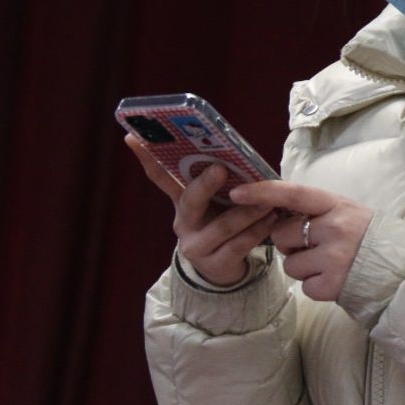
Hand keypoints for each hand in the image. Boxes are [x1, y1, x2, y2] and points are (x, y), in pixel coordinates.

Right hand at [125, 133, 280, 286]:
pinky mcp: (216, 264)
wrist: (224, 267)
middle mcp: (183, 223)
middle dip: (205, 184)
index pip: (160, 177)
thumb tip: (233, 152)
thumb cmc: (222, 223)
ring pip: (223, 227)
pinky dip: (258, 231)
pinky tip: (271, 220)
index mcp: (182, 202)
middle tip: (221, 169)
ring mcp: (197, 246)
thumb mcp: (216, 202)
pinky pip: (239, 245)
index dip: (147, 158)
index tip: (134, 137)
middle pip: (190, 201)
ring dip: (247, 212)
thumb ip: (220, 183)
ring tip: (268, 200)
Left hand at [229, 181, 373, 301]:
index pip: (292, 194)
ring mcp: (333, 259)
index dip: (262, 192)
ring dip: (301, 266)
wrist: (400, 268)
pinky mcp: (331, 286)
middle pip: (282, 235)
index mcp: (336, 205)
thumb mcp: (345, 211)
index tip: (236, 192)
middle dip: (289, 242)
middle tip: (312, 244)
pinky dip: (314, 284)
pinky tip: (332, 278)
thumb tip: (274, 211)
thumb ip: (314, 210)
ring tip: (327, 263)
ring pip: (289, 264)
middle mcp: (334, 229)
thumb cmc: (367, 236)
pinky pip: (303, 285)